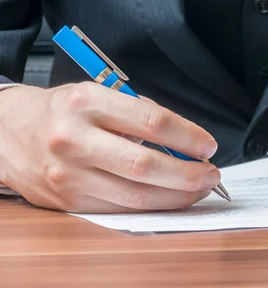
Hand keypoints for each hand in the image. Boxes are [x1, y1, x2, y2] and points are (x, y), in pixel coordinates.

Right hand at [0, 83, 220, 212]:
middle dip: (189, 174)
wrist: (8, 132)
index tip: (209, 145)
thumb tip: (187, 141)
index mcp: (87, 102)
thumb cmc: (64, 111)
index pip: (151, 122)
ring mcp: (69, 174)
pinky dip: (154, 206)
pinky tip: (171, 197)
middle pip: (146, 166)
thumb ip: (140, 114)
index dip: (188, 136)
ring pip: (136, 196)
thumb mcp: (98, 94)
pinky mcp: (68, 201)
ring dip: (177, 195)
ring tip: (199, 188)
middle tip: (212, 173)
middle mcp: (74, 139)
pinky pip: (121, 209)